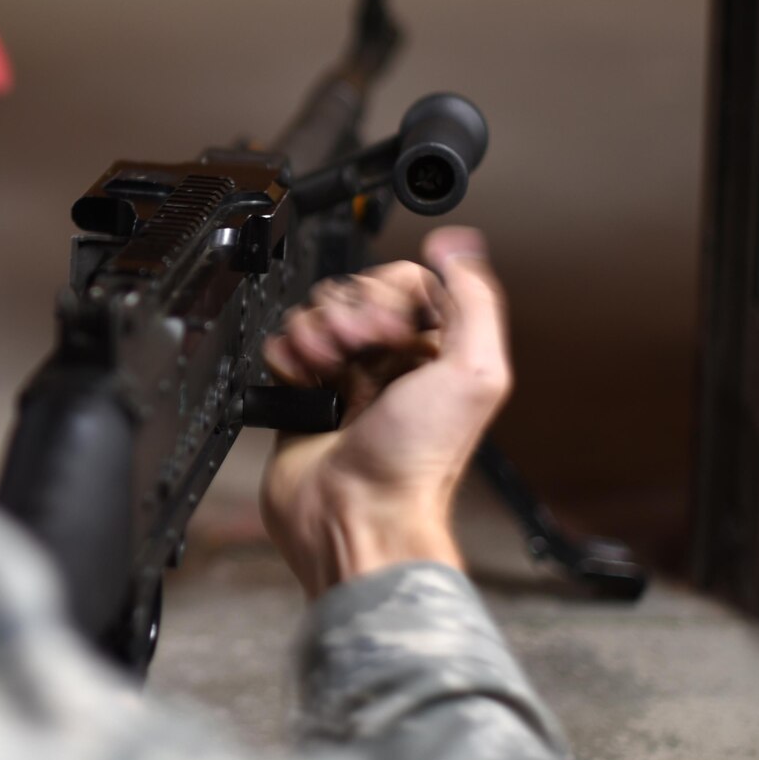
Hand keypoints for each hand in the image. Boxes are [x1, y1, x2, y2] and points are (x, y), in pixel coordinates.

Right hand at [258, 227, 511, 596]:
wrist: (356, 515)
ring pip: (315, 315)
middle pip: (354, 292)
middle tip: (353, 351)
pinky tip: (302, 380)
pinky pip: (283, 347)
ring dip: (314, 333)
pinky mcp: (303, 398)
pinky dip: (286, 356)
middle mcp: (392, 363)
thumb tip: (456, 244)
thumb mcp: (476, 374)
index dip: (386, 295)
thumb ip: (475, 300)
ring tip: (324, 370)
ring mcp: (344, 379)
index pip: (402, 281)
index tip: (387, 329)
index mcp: (437, 351)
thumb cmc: (417, 463)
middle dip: (347, 314)